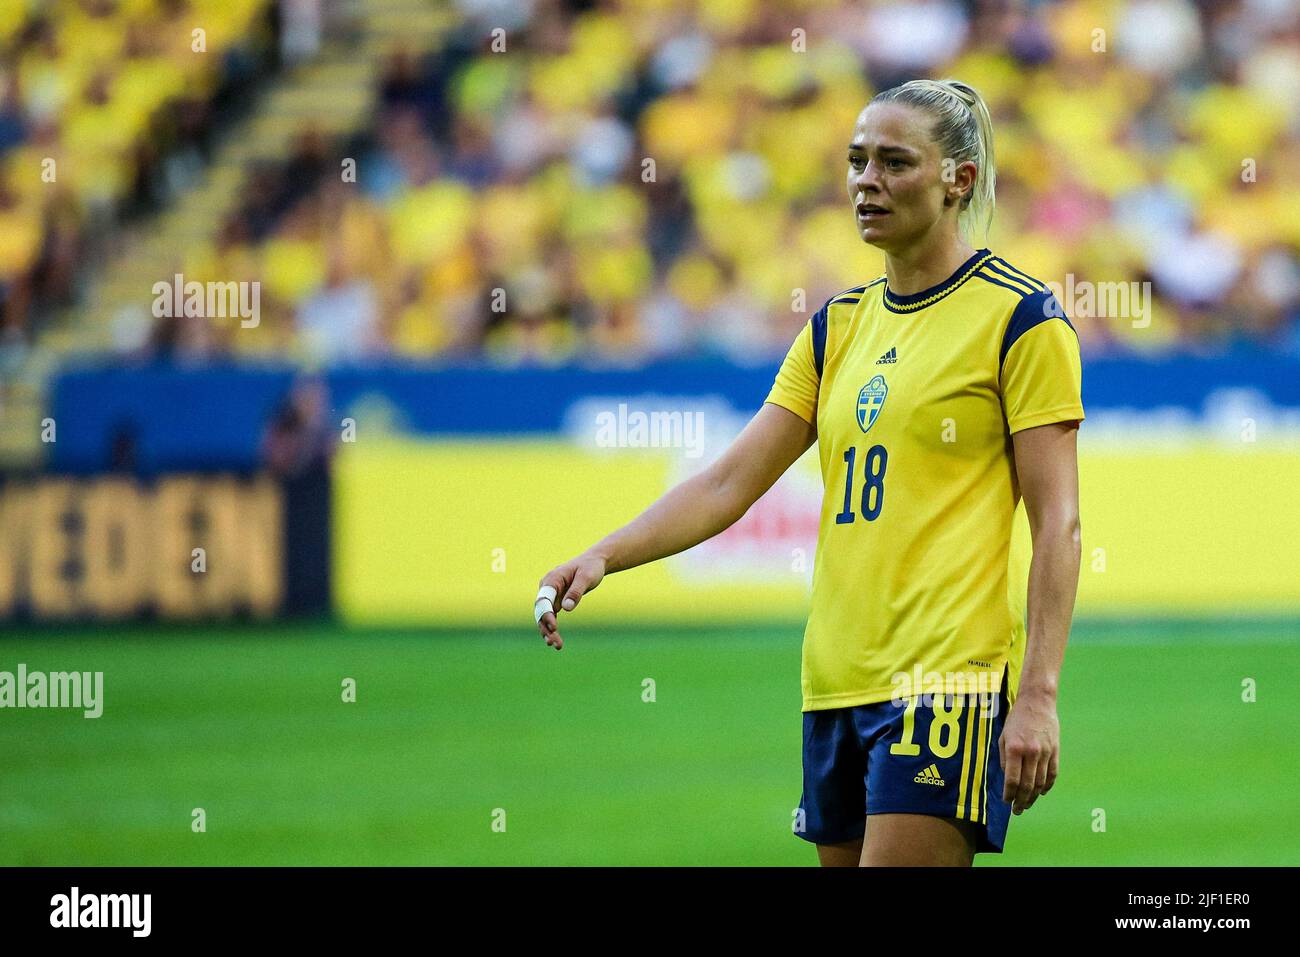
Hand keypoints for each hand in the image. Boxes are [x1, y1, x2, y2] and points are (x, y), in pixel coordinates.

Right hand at [534, 552, 606, 649]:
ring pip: (544, 616)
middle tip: (553, 642)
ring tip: (556, 645)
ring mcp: (550, 594)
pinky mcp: (556, 600)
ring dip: (548, 631)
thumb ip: (576, 592)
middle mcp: (547, 587)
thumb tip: (566, 608)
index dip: (546, 614)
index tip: (554, 628)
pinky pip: (551, 616)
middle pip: (541, 610)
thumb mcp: (586, 578)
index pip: (544, 599)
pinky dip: (552, 628)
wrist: (594, 563)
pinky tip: (556, 640)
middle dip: (546, 627)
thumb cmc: (590, 567)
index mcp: (552, 579)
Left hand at [999, 688, 1058, 814]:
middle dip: (1021, 800)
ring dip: (1033, 797)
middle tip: (1017, 810)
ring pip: (1040, 782)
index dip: (1009, 794)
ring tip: (1027, 804)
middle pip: (1027, 785)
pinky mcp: (1055, 751)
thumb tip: (1008, 778)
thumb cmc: (1016, 719)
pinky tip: (1041, 792)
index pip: (1012, 779)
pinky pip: (1052, 774)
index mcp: (1015, 749)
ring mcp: (1045, 753)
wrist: (1037, 702)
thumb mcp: (1003, 737)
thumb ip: (1004, 758)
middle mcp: (1031, 752)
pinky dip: (1047, 786)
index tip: (1006, 801)